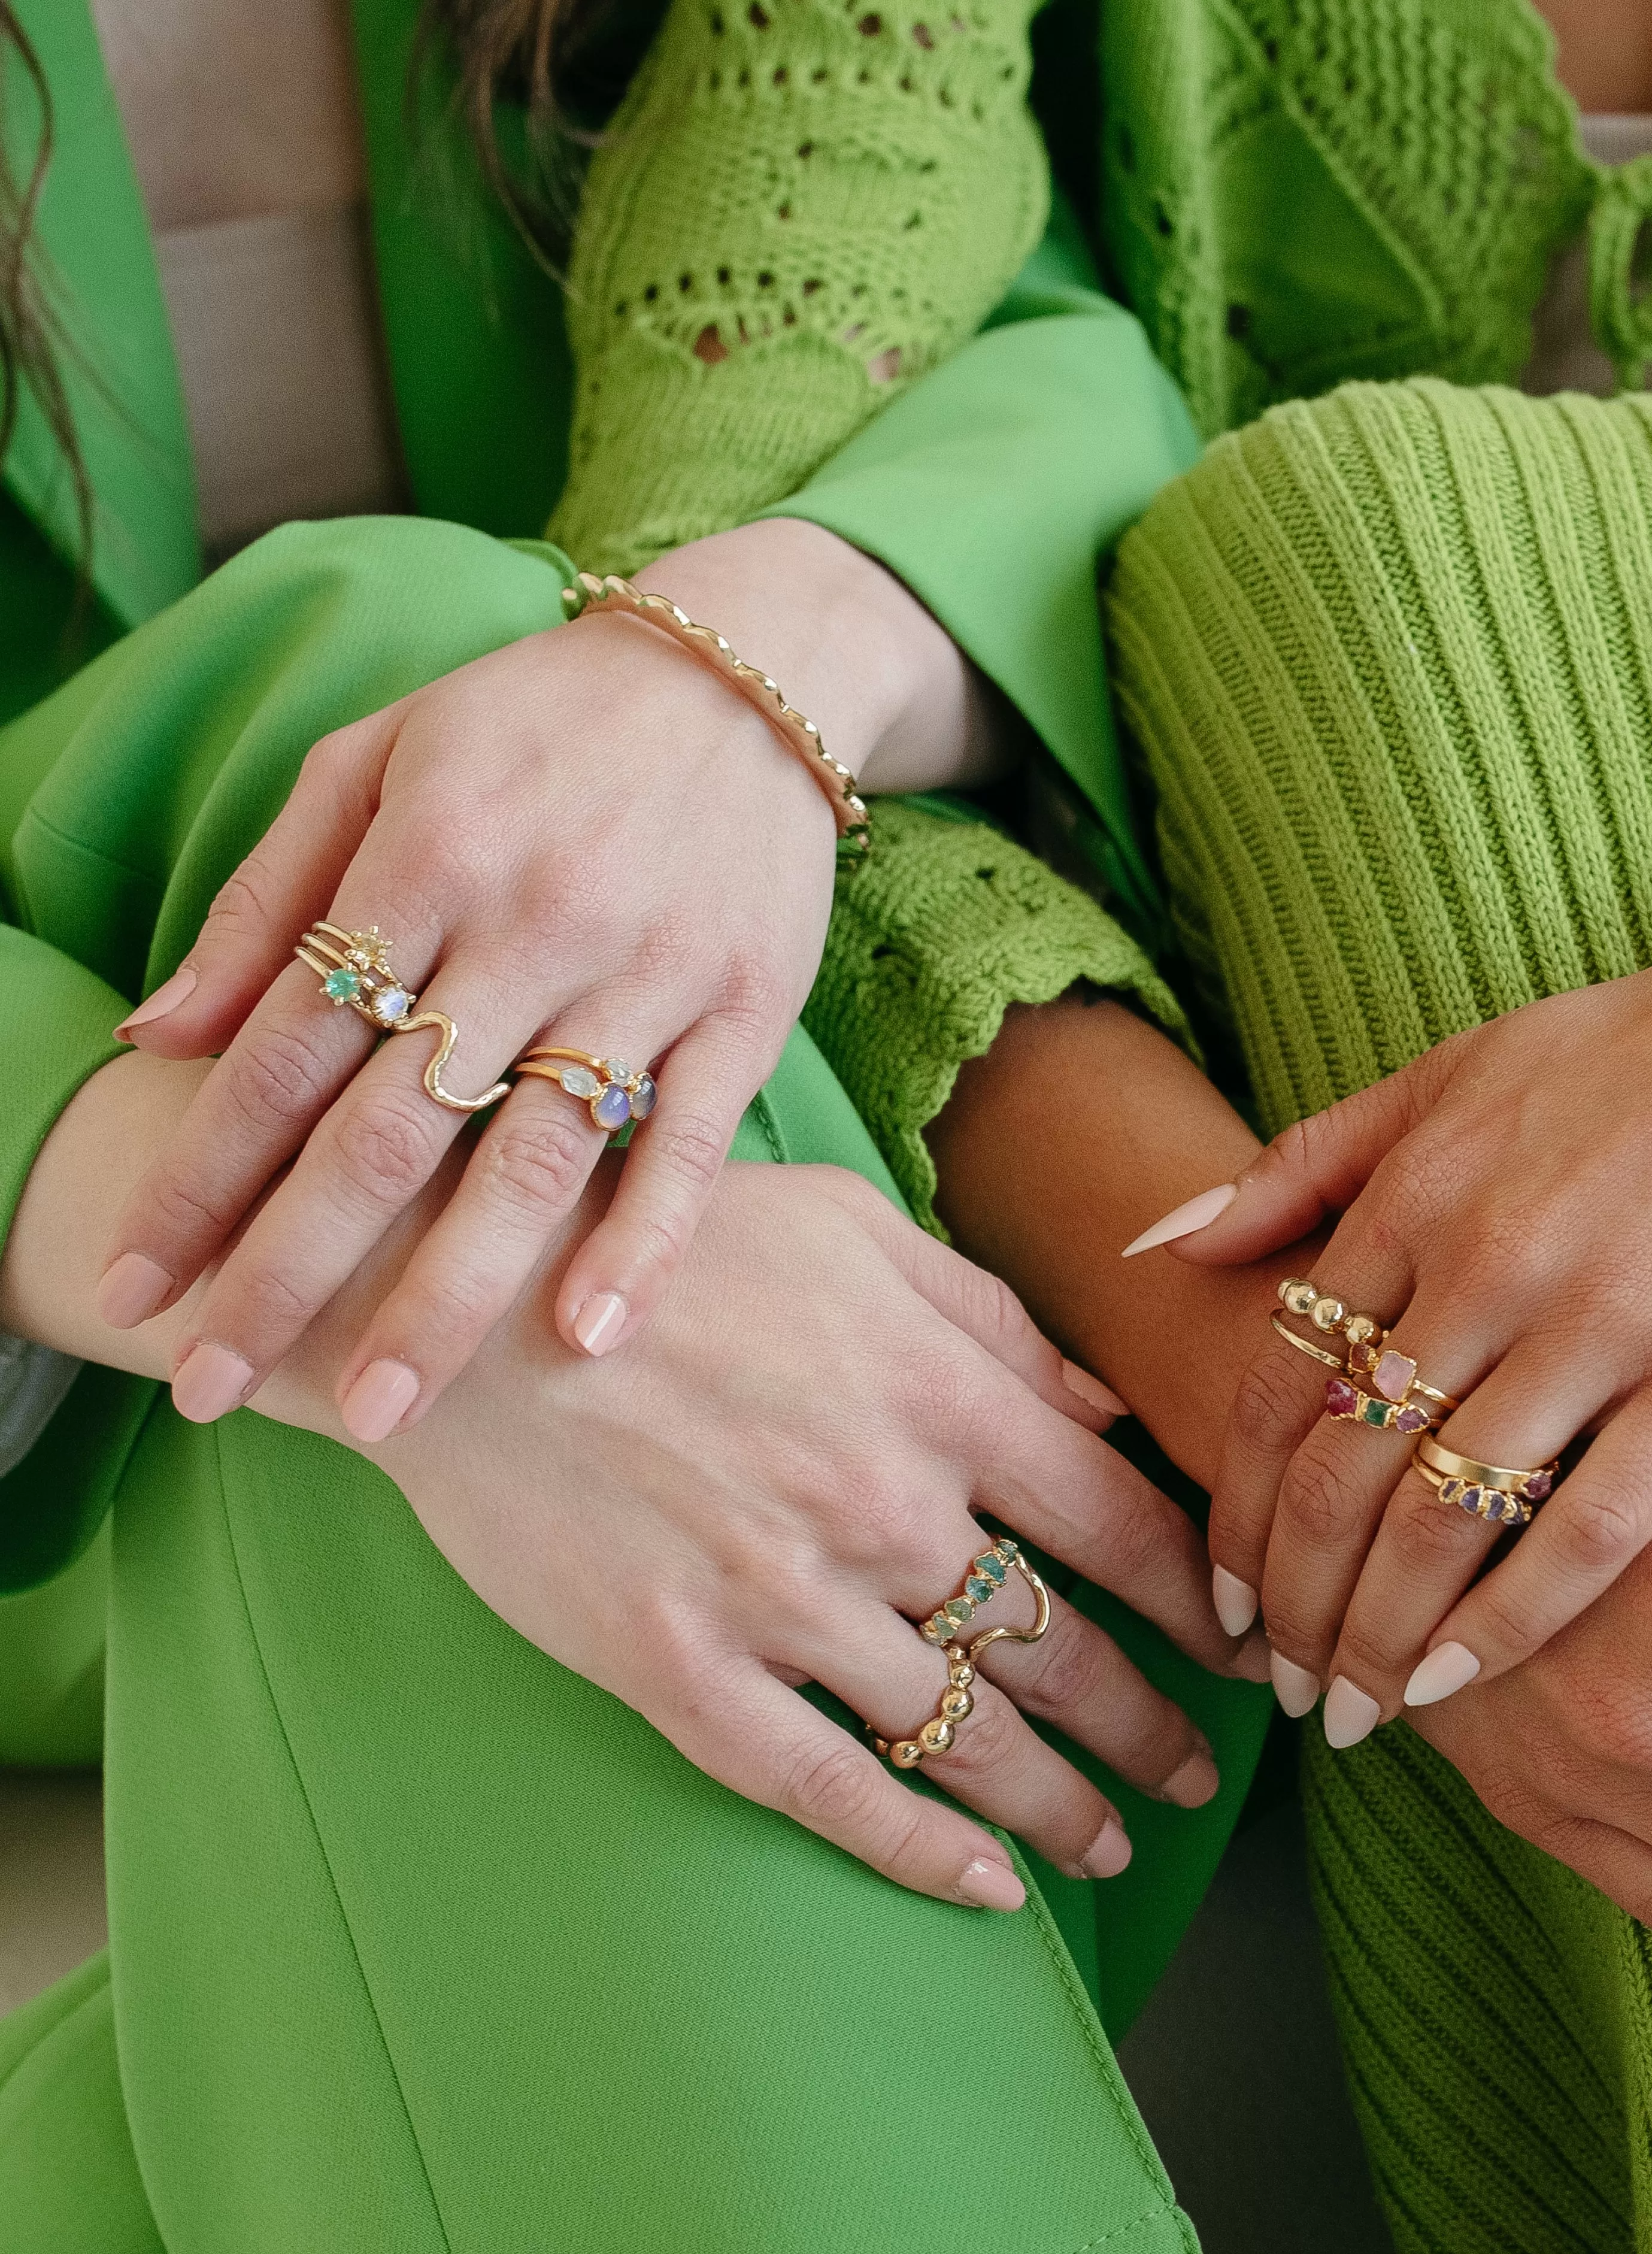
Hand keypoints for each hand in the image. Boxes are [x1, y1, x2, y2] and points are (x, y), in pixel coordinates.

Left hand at [97, 518, 1011, 1444]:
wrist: (746, 673)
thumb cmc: (538, 721)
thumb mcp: (377, 760)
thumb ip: (268, 900)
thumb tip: (151, 1037)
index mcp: (424, 857)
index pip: (286, 1050)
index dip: (200, 1176)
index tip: (134, 1286)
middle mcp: (530, 924)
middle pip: (389, 1128)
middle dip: (291, 1271)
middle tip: (212, 1388)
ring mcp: (648, 973)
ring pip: (534, 1156)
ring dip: (450, 1292)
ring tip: (379, 1411)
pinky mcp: (747, 1007)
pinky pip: (693, 1141)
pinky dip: (643, 1240)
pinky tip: (588, 1336)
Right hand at [255, 1157, 1250, 1904]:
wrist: (460, 1307)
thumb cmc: (671, 1245)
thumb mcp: (852, 1227)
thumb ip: (991, 1317)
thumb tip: (1105, 1399)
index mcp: (938, 1392)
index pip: (1119, 1524)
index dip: (1200, 1599)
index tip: (1247, 1645)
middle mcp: (882, 1507)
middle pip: (1062, 1647)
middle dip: (1151, 1722)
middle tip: (1202, 1777)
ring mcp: (781, 1599)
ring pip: (963, 1735)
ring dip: (1061, 1804)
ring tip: (1116, 1843)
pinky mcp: (681, 1671)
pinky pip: (826, 1789)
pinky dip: (918, 1851)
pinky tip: (987, 1892)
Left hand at [1147, 741, 1651, 1707]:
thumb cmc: (1640, 1046)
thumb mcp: (1450, 1068)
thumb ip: (1304, 1162)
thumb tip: (1159, 1241)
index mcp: (1417, 1191)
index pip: (1281, 1382)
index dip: (1238, 1509)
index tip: (1222, 1597)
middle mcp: (1489, 1259)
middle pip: (1344, 1469)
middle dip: (1294, 1600)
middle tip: (1275, 1684)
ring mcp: (1607, 1316)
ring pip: (1448, 1515)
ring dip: (1381, 1633)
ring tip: (1351, 1710)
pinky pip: (1594, 1527)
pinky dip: (1512, 1619)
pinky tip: (1462, 1683)